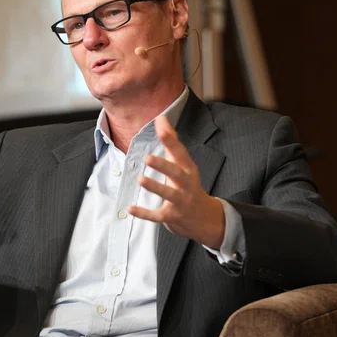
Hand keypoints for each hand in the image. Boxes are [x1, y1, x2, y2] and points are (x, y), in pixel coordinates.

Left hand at [127, 115, 224, 248]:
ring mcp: (181, 201)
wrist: (205, 218)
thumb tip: (161, 118)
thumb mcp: (183, 164)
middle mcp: (186, 184)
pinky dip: (145, 213)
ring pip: (169, 194)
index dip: (170, 139)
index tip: (160, 124)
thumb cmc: (189, 186)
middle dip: (164, 166)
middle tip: (149, 158)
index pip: (180, 152)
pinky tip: (131, 209)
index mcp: (188, 169)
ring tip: (141, 180)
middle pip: (177, 173)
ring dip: (156, 187)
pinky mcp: (172, 216)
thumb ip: (171, 142)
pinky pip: (158, 215)